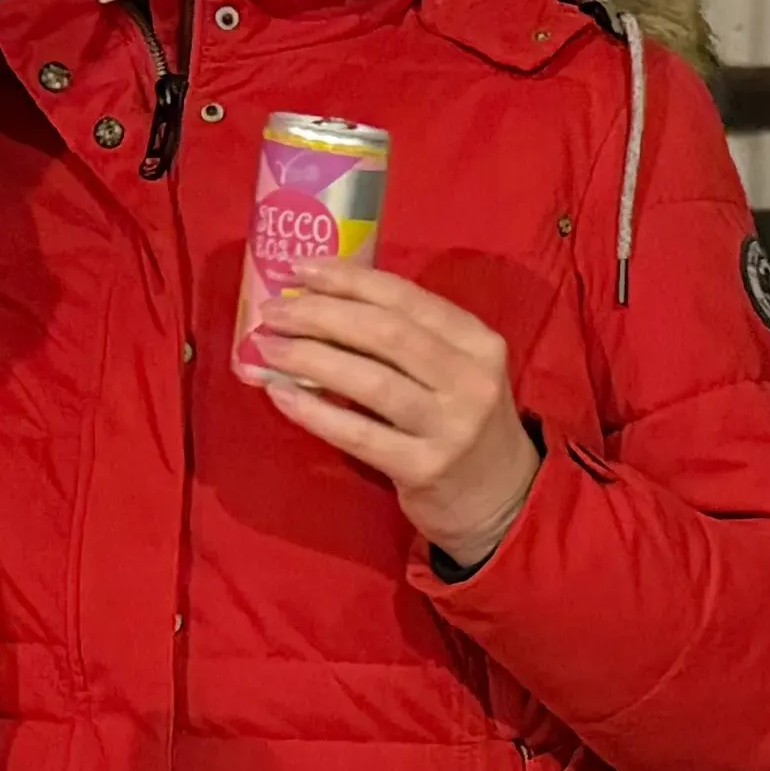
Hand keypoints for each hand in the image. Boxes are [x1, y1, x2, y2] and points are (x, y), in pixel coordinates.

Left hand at [253, 266, 540, 566]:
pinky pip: (358, 433)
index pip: (406, 298)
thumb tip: (321, 303)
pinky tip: (281, 394)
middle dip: (321, 315)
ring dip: (310, 358)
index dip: (349, 280)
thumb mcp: (456, 371)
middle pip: (385, 334)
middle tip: (274, 312)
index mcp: (478, 342)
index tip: (301, 269)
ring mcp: (450, 427)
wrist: (501, 500)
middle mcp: (470, 380)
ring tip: (268, 347)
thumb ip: (409, 339)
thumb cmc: (462, 423)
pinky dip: (314, 411)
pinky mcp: (423, 468)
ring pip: (370, 380)